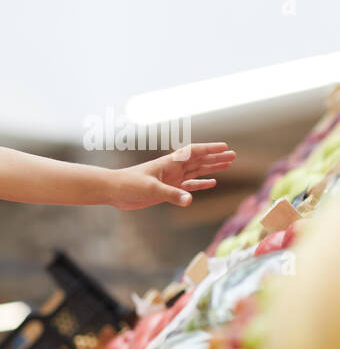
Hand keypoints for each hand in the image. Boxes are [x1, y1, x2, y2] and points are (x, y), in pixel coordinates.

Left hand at [112, 142, 236, 209]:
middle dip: (216, 158)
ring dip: (212, 168)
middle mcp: (173, 169)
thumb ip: (171, 194)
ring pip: (196, 171)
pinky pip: (189, 186)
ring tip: (228, 165)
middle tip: (234, 156)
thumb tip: (189, 201)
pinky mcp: (168, 190)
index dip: (209, 149)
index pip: (194, 152)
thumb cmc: (129, 184)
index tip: (225, 147)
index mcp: (170, 163)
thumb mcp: (150, 189)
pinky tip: (212, 183)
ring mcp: (171, 179)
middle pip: (199, 161)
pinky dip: (200, 184)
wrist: (114, 191)